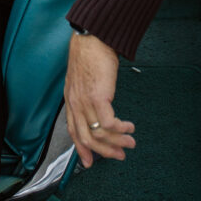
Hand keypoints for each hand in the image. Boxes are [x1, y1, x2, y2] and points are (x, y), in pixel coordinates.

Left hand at [64, 32, 135, 168]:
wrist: (92, 39)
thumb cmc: (90, 54)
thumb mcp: (82, 78)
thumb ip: (86, 94)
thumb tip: (99, 106)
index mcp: (70, 100)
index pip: (73, 131)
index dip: (81, 149)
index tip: (89, 162)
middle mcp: (75, 104)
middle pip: (86, 138)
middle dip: (104, 152)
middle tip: (119, 156)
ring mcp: (85, 101)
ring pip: (99, 134)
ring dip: (117, 142)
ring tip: (130, 143)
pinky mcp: (99, 97)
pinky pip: (109, 123)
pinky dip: (120, 129)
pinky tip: (129, 127)